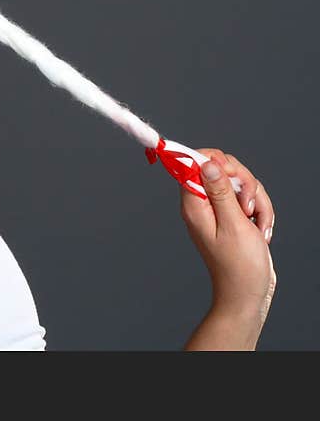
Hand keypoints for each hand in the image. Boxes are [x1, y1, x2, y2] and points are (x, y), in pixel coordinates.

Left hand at [179, 149, 276, 337]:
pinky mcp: (233, 216)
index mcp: (194, 204)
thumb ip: (220, 191)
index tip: (234, 177)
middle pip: (223, 169)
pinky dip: (260, 212)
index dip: (217, 162)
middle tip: (247, 209)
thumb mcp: (233, 224)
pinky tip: (261, 231)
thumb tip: (205, 162)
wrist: (248, 293)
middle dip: (245, 184)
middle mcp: (202, 204)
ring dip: (257, 203)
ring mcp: (218, 210)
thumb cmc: (239, 265)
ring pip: (241, 185)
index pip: (195, 163)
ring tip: (257, 227)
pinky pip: (249, 200)